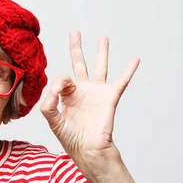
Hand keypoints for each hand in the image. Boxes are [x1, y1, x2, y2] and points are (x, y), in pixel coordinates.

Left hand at [40, 31, 139, 160]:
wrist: (88, 150)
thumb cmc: (71, 139)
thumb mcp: (53, 121)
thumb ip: (48, 104)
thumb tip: (54, 88)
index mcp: (67, 96)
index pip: (62, 79)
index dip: (60, 82)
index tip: (59, 91)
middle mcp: (82, 91)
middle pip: (79, 64)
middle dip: (77, 48)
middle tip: (75, 32)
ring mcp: (97, 93)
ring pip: (100, 67)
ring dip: (102, 52)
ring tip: (104, 38)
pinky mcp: (109, 98)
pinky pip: (121, 81)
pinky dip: (128, 70)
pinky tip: (134, 60)